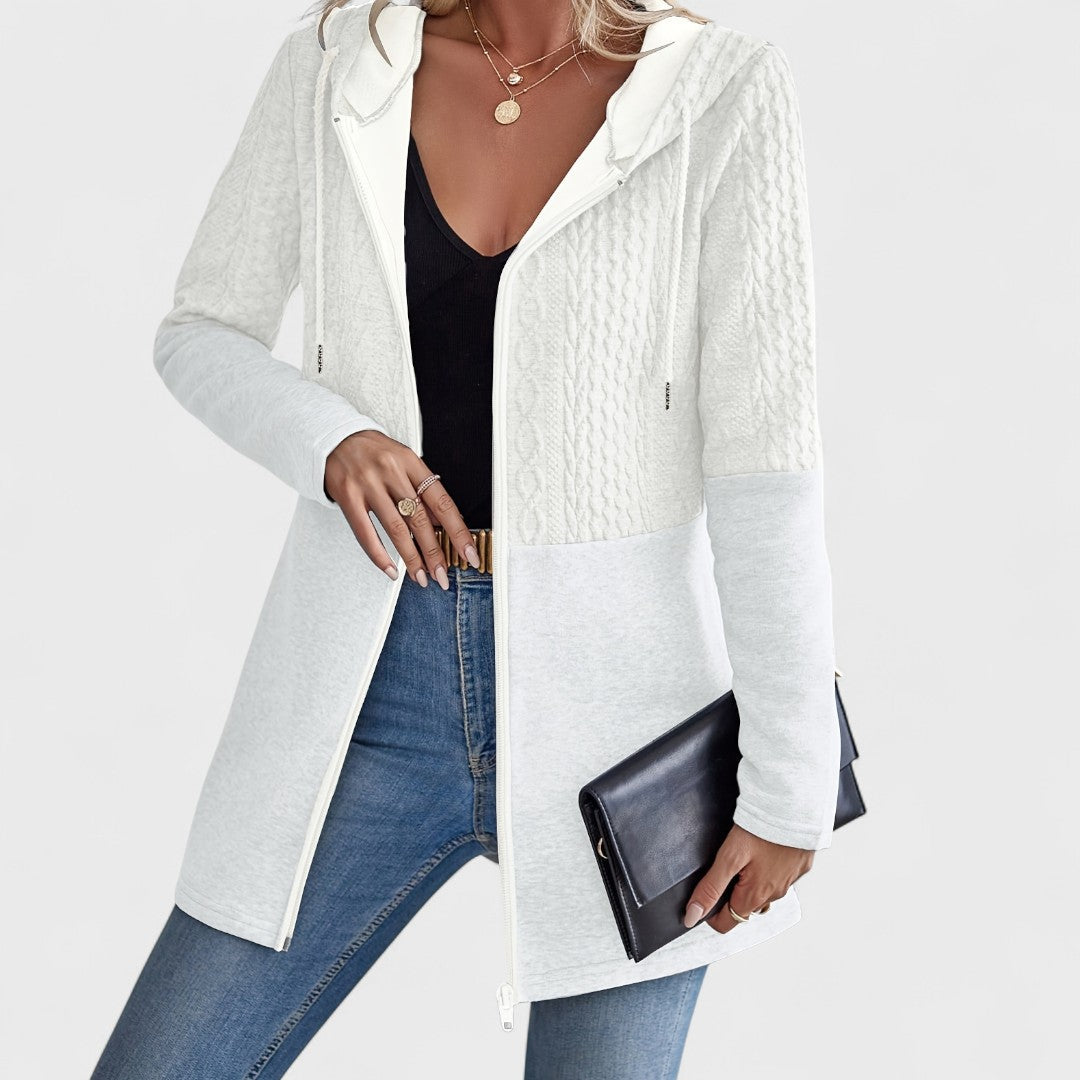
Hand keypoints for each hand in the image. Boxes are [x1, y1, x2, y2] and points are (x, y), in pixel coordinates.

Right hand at [324, 430, 479, 587]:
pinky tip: (391, 570)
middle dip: (435, 553)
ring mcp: (368, 484)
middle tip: (443, 575)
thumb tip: (443, 523)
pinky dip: (379, 555)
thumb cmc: (373, 451)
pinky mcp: (347, 496)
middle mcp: (391, 471)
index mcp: (411, 462)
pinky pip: (365, 532)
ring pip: (396, 529)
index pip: (442, 502)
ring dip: (411, 558)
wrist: (334, 436)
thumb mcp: (404, 462)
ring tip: (421, 577)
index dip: (458, 531)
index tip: (469, 553)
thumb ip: (422, 490)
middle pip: (420, 519)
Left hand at [682, 823, 814, 932]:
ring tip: (743, 855)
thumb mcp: (729, 857)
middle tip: (722, 866)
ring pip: (763, 891)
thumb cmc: (762, 829)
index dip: (711, 913)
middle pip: (745, 906)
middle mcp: (774, 894)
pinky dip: (769, 869)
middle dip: (730, 894)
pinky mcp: (800, 866)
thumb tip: (693, 916)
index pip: (727, 922)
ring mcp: (789, 881)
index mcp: (755, 895)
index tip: (704, 894)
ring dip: (750, 882)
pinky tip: (763, 850)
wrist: (794, 807)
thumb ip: (710, 887)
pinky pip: (780, 876)